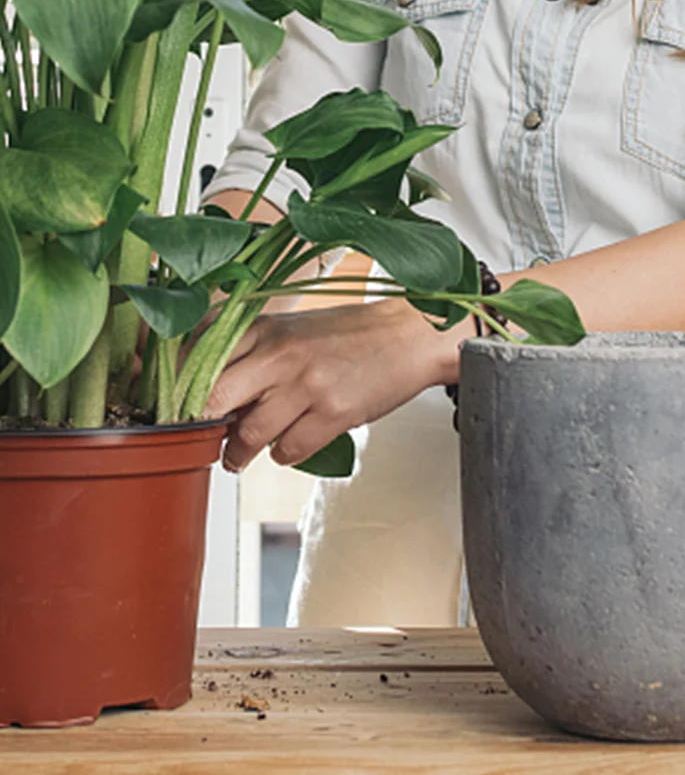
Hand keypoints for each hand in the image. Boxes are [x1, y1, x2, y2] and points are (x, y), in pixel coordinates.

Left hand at [203, 297, 465, 472]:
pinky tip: (292, 441)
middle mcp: (283, 353)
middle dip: (203, 427)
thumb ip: (250, 353)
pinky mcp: (334, 412)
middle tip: (203, 437)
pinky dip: (284, 453)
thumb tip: (204, 393)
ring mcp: (309, 384)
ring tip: (241, 453)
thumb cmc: (350, 334)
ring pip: (248, 435)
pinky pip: (288, 451)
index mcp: (266, 327)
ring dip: (240, 452)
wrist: (410, 334)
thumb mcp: (292, 330)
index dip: (181, 393)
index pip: (201, 361)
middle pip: (213, 400)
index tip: (177, 410)